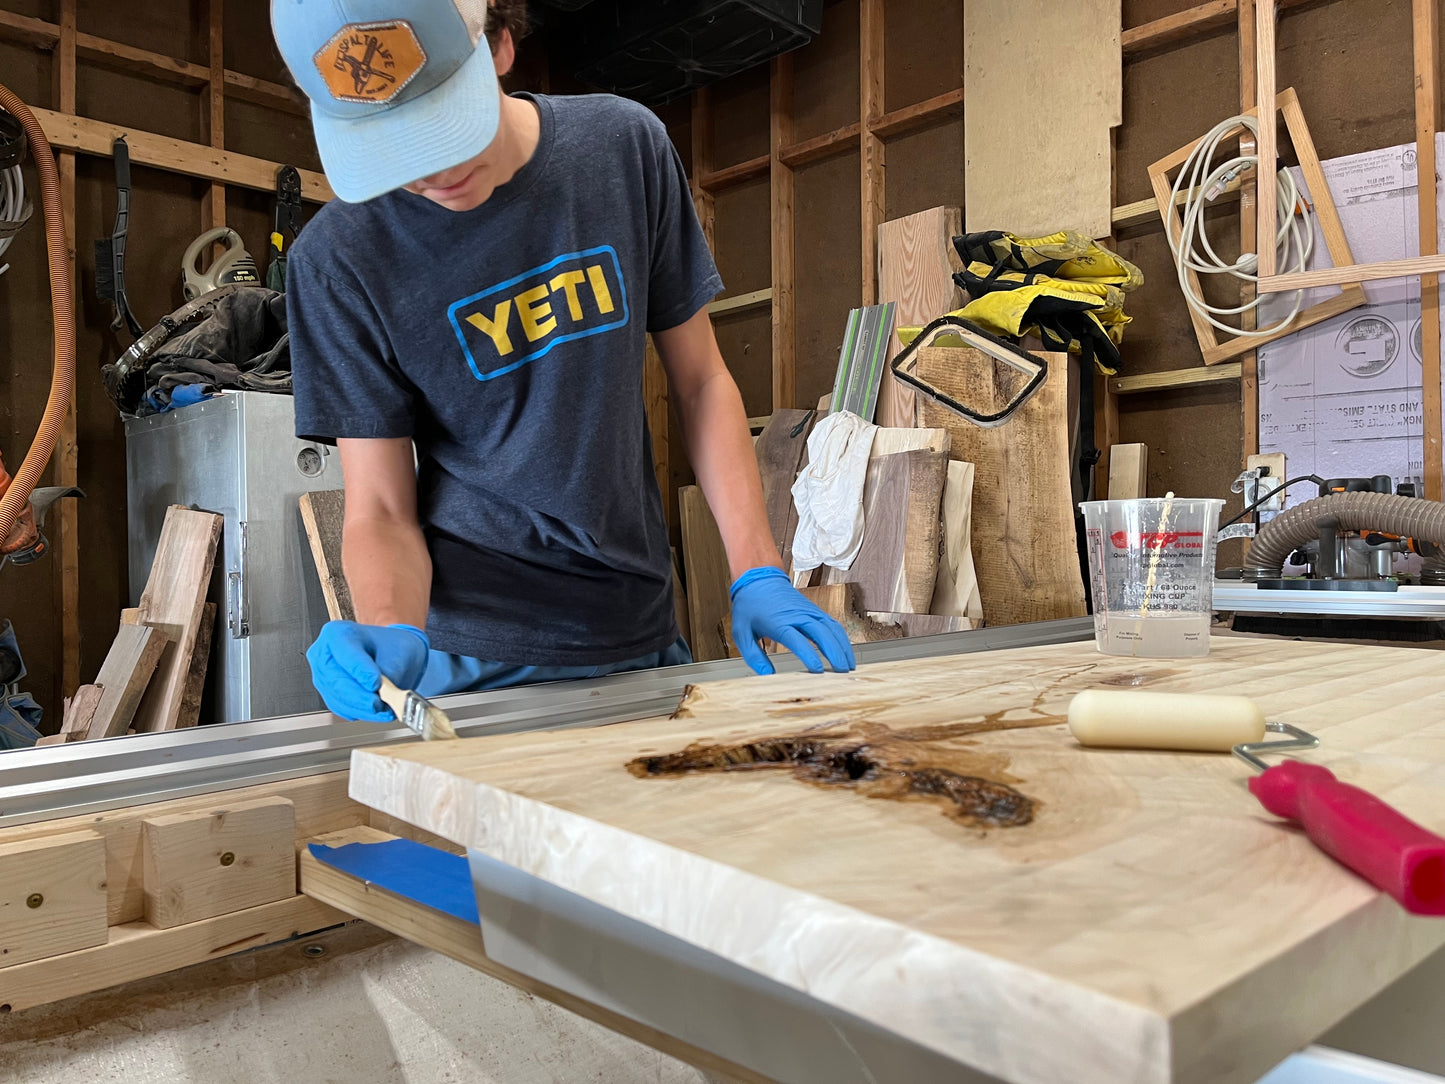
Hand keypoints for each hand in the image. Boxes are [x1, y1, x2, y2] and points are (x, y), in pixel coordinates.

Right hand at [307, 621, 429, 720]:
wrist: (391, 654)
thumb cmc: (390, 646)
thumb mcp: (398, 651)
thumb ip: (390, 671)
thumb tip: (384, 693)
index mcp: (336, 633)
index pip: (344, 653)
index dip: (359, 670)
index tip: (376, 683)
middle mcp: (324, 655)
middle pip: (336, 681)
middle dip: (360, 697)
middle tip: (380, 704)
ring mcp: (324, 677)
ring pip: (338, 699)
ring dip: (363, 708)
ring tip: (386, 708)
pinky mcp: (330, 695)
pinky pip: (342, 709)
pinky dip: (362, 713)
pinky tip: (378, 711)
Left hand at [729, 567, 855, 675]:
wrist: (758, 579)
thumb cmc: (749, 606)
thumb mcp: (741, 633)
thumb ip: (753, 656)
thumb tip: (766, 675)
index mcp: (778, 622)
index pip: (797, 640)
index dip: (809, 655)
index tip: (817, 670)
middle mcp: (797, 615)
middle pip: (822, 633)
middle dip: (834, 653)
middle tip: (841, 673)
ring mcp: (808, 611)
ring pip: (832, 628)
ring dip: (843, 647)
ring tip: (849, 666)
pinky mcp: (814, 610)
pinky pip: (832, 624)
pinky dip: (841, 638)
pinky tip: (845, 651)